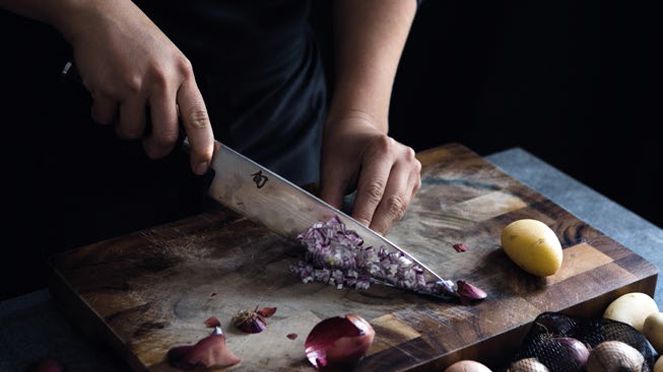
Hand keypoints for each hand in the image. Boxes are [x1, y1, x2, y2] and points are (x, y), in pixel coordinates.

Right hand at [56, 0, 213, 173]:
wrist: (101, 15)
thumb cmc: (137, 40)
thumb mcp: (170, 61)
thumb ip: (178, 93)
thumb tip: (183, 131)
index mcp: (183, 75)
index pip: (200, 119)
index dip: (202, 148)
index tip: (201, 165)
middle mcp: (162, 81)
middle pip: (165, 136)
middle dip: (156, 149)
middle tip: (151, 147)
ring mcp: (134, 85)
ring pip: (132, 132)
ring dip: (125, 128)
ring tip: (124, 106)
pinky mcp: (108, 88)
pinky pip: (106, 120)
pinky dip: (103, 114)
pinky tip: (106, 94)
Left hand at [320, 112, 421, 233]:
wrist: (358, 130)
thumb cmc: (342, 148)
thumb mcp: (331, 170)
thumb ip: (330, 199)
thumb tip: (329, 228)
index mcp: (382, 149)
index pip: (373, 190)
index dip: (364, 216)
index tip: (353, 237)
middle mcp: (404, 157)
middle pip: (391, 201)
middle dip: (376, 226)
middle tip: (362, 247)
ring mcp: (413, 167)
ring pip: (400, 206)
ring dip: (383, 225)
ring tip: (368, 242)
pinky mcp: (415, 179)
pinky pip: (403, 204)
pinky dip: (389, 218)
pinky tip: (376, 228)